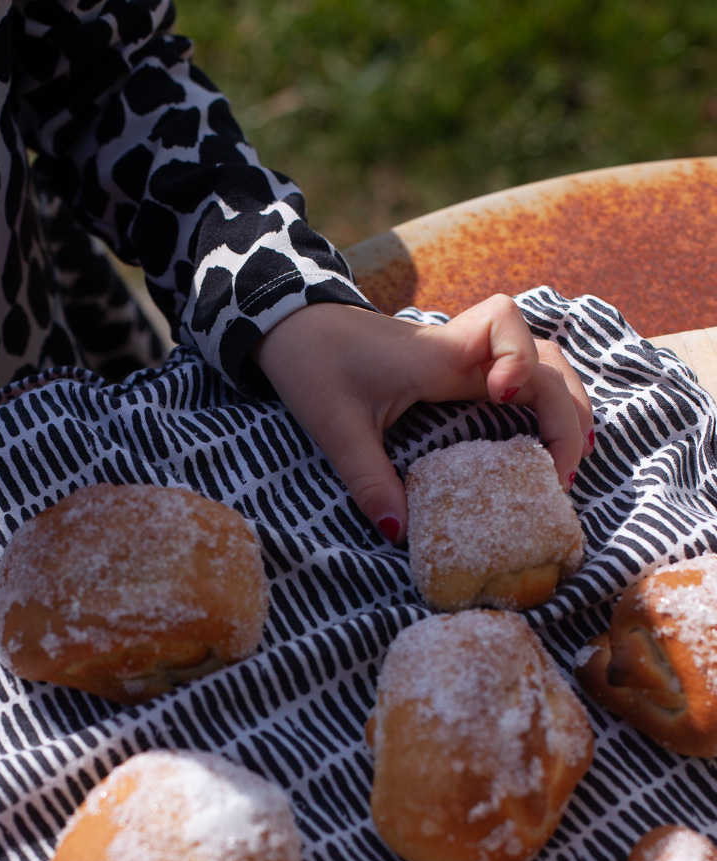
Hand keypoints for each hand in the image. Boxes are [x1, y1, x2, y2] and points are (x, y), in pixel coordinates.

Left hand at [253, 296, 593, 541]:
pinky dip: (540, 402)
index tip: (502, 398)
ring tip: (568, 457)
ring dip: (563, 403)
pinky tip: (542, 440)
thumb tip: (400, 534)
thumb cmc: (312, 363)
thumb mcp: (335, 426)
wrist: (292, 326)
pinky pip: (517, 377)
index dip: (520, 359)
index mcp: (437, 354)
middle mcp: (459, 351)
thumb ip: (368, 479)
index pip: (506, 327)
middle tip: (561, 469)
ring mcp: (461, 360)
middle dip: (566, 407)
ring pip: (541, 362)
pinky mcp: (453, 372)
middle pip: (545, 356)